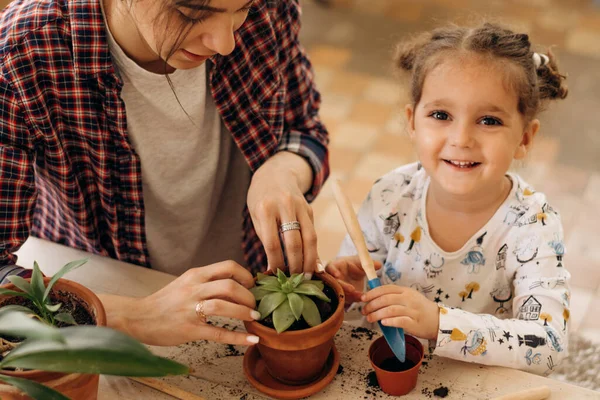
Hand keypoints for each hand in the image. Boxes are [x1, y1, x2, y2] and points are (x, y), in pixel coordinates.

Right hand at [101, 261, 260, 345]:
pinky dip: (238, 337)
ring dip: (244, 312)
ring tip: (254, 318)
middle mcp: (194, 289)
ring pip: (224, 306)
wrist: (138, 317)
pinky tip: (251, 340)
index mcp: (195, 275)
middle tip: (255, 305)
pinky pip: (218, 332)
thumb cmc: (165, 301)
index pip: (228, 266)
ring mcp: (191, 309)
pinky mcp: (190, 329)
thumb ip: (208, 283)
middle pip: (230, 285)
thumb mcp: (186, 283)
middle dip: (248, 296)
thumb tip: (237, 286)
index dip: (246, 275)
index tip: (252, 285)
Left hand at [247, 151, 317, 274]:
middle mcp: (285, 205)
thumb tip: (275, 268)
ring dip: (310, 260)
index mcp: (265, 209)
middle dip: (295, 265)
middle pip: (294, 242)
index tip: (276, 276)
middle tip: (295, 281)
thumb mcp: (257, 216)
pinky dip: (313, 249)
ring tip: (307, 275)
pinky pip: (313, 232)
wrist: (274, 173)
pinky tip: (312, 262)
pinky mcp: (310, 208)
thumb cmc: (261, 200)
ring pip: (310, 238)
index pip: (273, 243)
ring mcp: (301, 206)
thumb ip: (267, 239)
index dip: (276, 263)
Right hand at [325, 256, 381, 303]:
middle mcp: (332, 277)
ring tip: (359, 296)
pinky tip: (359, 298)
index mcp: (335, 266)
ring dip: (348, 294)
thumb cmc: (354, 266)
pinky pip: (342, 299)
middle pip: (333, 282)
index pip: (330, 268)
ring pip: (338, 292)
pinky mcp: (338, 295)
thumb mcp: (360, 264)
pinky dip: (351, 299)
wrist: (352, 276)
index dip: (332, 271)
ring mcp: (334, 287)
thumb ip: (368, 265)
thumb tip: (379, 264)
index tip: (338, 274)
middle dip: (342, 286)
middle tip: (352, 289)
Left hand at [361, 285, 439, 340]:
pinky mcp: (414, 323)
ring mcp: (412, 311)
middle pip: (386, 299)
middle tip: (364, 310)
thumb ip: (394, 296)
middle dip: (372, 305)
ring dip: (377, 314)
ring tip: (369, 318)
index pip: (386, 289)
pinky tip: (383, 323)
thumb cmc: (419, 309)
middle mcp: (409, 299)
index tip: (363, 298)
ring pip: (390, 310)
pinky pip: (400, 321)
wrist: (438, 320)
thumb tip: (373, 299)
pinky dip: (389, 321)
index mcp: (405, 291)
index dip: (372, 293)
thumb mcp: (408, 297)